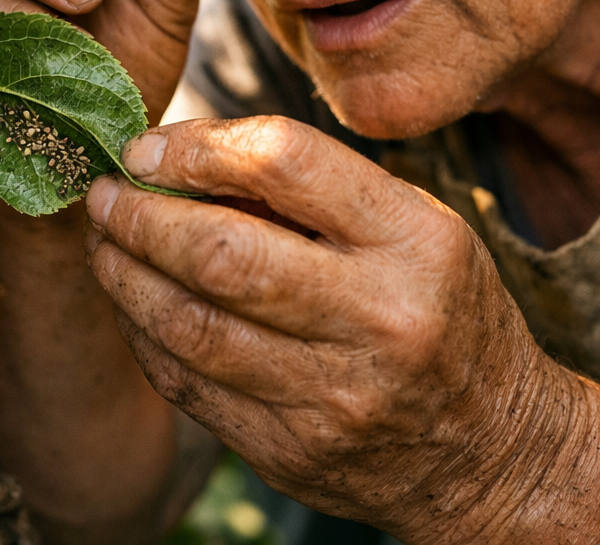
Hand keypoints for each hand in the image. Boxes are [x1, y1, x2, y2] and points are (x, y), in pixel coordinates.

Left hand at [82, 116, 583, 543]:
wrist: (495, 454)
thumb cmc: (443, 312)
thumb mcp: (417, 229)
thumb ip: (316, 191)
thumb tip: (185, 155)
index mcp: (415, 241)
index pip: (286, 162)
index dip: (198, 146)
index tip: (150, 145)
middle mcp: (380, 318)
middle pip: (223, 252)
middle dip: (141, 215)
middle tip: (104, 193)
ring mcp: (334, 397)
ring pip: (190, 326)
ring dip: (125, 275)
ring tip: (104, 242)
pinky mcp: (292, 453)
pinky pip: (189, 387)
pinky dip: (146, 337)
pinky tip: (134, 305)